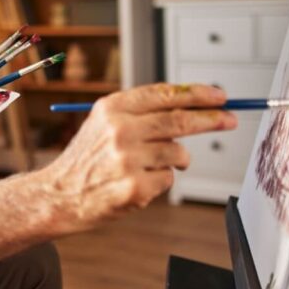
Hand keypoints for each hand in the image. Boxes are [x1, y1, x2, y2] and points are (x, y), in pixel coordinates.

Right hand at [40, 83, 235, 230]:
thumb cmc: (87, 159)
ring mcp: (128, 158)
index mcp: (113, 108)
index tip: (220, 96)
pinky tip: (136, 184)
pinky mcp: (135, 186)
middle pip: (180, 120)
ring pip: (178, 153)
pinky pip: (167, 179)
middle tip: (230, 120)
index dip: (197, 94)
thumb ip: (140, 112)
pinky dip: (159, 182)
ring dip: (176, 160)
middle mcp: (120, 129)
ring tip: (153, 165)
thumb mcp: (103, 123)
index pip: (165, 95)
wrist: (59, 195)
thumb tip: (191, 105)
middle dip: (211, 119)